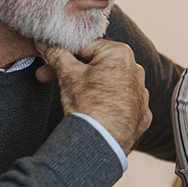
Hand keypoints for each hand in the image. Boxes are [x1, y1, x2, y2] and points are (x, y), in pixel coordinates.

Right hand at [37, 39, 151, 152]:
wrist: (102, 144)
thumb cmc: (87, 106)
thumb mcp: (67, 75)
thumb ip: (56, 54)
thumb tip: (46, 43)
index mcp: (120, 54)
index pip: (86, 46)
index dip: (64, 53)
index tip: (49, 61)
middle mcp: (136, 70)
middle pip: (98, 64)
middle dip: (72, 71)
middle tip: (48, 77)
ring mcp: (141, 94)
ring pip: (110, 83)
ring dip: (91, 86)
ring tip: (73, 98)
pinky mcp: (141, 114)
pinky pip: (121, 103)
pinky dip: (107, 104)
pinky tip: (93, 111)